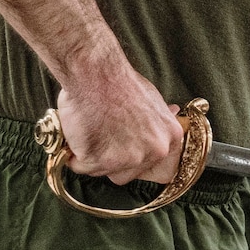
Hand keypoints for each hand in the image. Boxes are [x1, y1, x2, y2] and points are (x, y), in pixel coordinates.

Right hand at [57, 65, 184, 185]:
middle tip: (104, 136)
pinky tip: (80, 132)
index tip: (124, 149)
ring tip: (92, 130)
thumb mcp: (153, 101)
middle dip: (112, 160)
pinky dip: (75, 153)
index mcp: (169, 138)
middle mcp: (154, 152)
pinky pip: (80, 166)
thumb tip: (174, 115)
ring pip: (103, 172)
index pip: (156, 167)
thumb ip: (158, 120)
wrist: (96, 75)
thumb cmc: (119, 84)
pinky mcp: (99, 161)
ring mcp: (127, 159)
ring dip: (93, 157)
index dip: (136, 160)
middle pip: (128, 174)